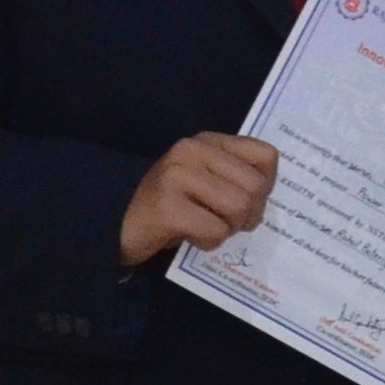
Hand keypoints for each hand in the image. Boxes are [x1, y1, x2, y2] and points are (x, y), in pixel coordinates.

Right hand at [118, 133, 280, 266]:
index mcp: (206, 141)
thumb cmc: (170, 204)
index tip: (247, 200)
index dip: (266, 185)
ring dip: (229, 229)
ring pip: (238, 208)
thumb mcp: (204, 178)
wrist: (117, 223)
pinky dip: (209, 243)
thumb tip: (267, 195)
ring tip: (208, 228)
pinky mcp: (167, 207)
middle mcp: (191, 150)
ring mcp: (177, 177)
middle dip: (249, 215)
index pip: (266, 156)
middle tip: (227, 223)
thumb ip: (234, 175)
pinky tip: (190, 238)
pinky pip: (215, 231)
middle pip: (255, 187)